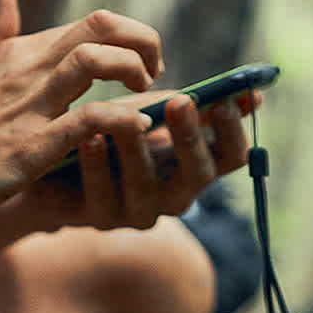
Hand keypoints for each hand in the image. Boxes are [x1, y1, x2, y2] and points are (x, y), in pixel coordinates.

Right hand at [0, 0, 164, 227]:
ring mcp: (29, 108)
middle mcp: (26, 71)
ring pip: (94, 62)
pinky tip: (136, 126)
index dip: (128, 37)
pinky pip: (87, 120)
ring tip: (146, 94)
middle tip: (154, 73)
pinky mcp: (30, 148)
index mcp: (18, 53)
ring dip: (133, 71)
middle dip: (142, 43)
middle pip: (98, 28)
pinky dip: (120, 119)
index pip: (89, 24)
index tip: (141, 64)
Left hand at [0, 90, 253, 231]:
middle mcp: (175, 197)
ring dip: (139, 151)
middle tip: (180, 102)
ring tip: (128, 117)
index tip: (225, 97)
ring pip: (146, 189)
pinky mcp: (99, 218)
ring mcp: (138, 212)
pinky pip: (101, 195)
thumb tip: (253, 94)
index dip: (232, 131)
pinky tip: (89, 139)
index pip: (231, 157)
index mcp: (196, 168)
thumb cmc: (116, 131)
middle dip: (189, 138)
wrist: (59, 168)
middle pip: (197, 177)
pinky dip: (97, 166)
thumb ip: (197, 106)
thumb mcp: (156, 113)